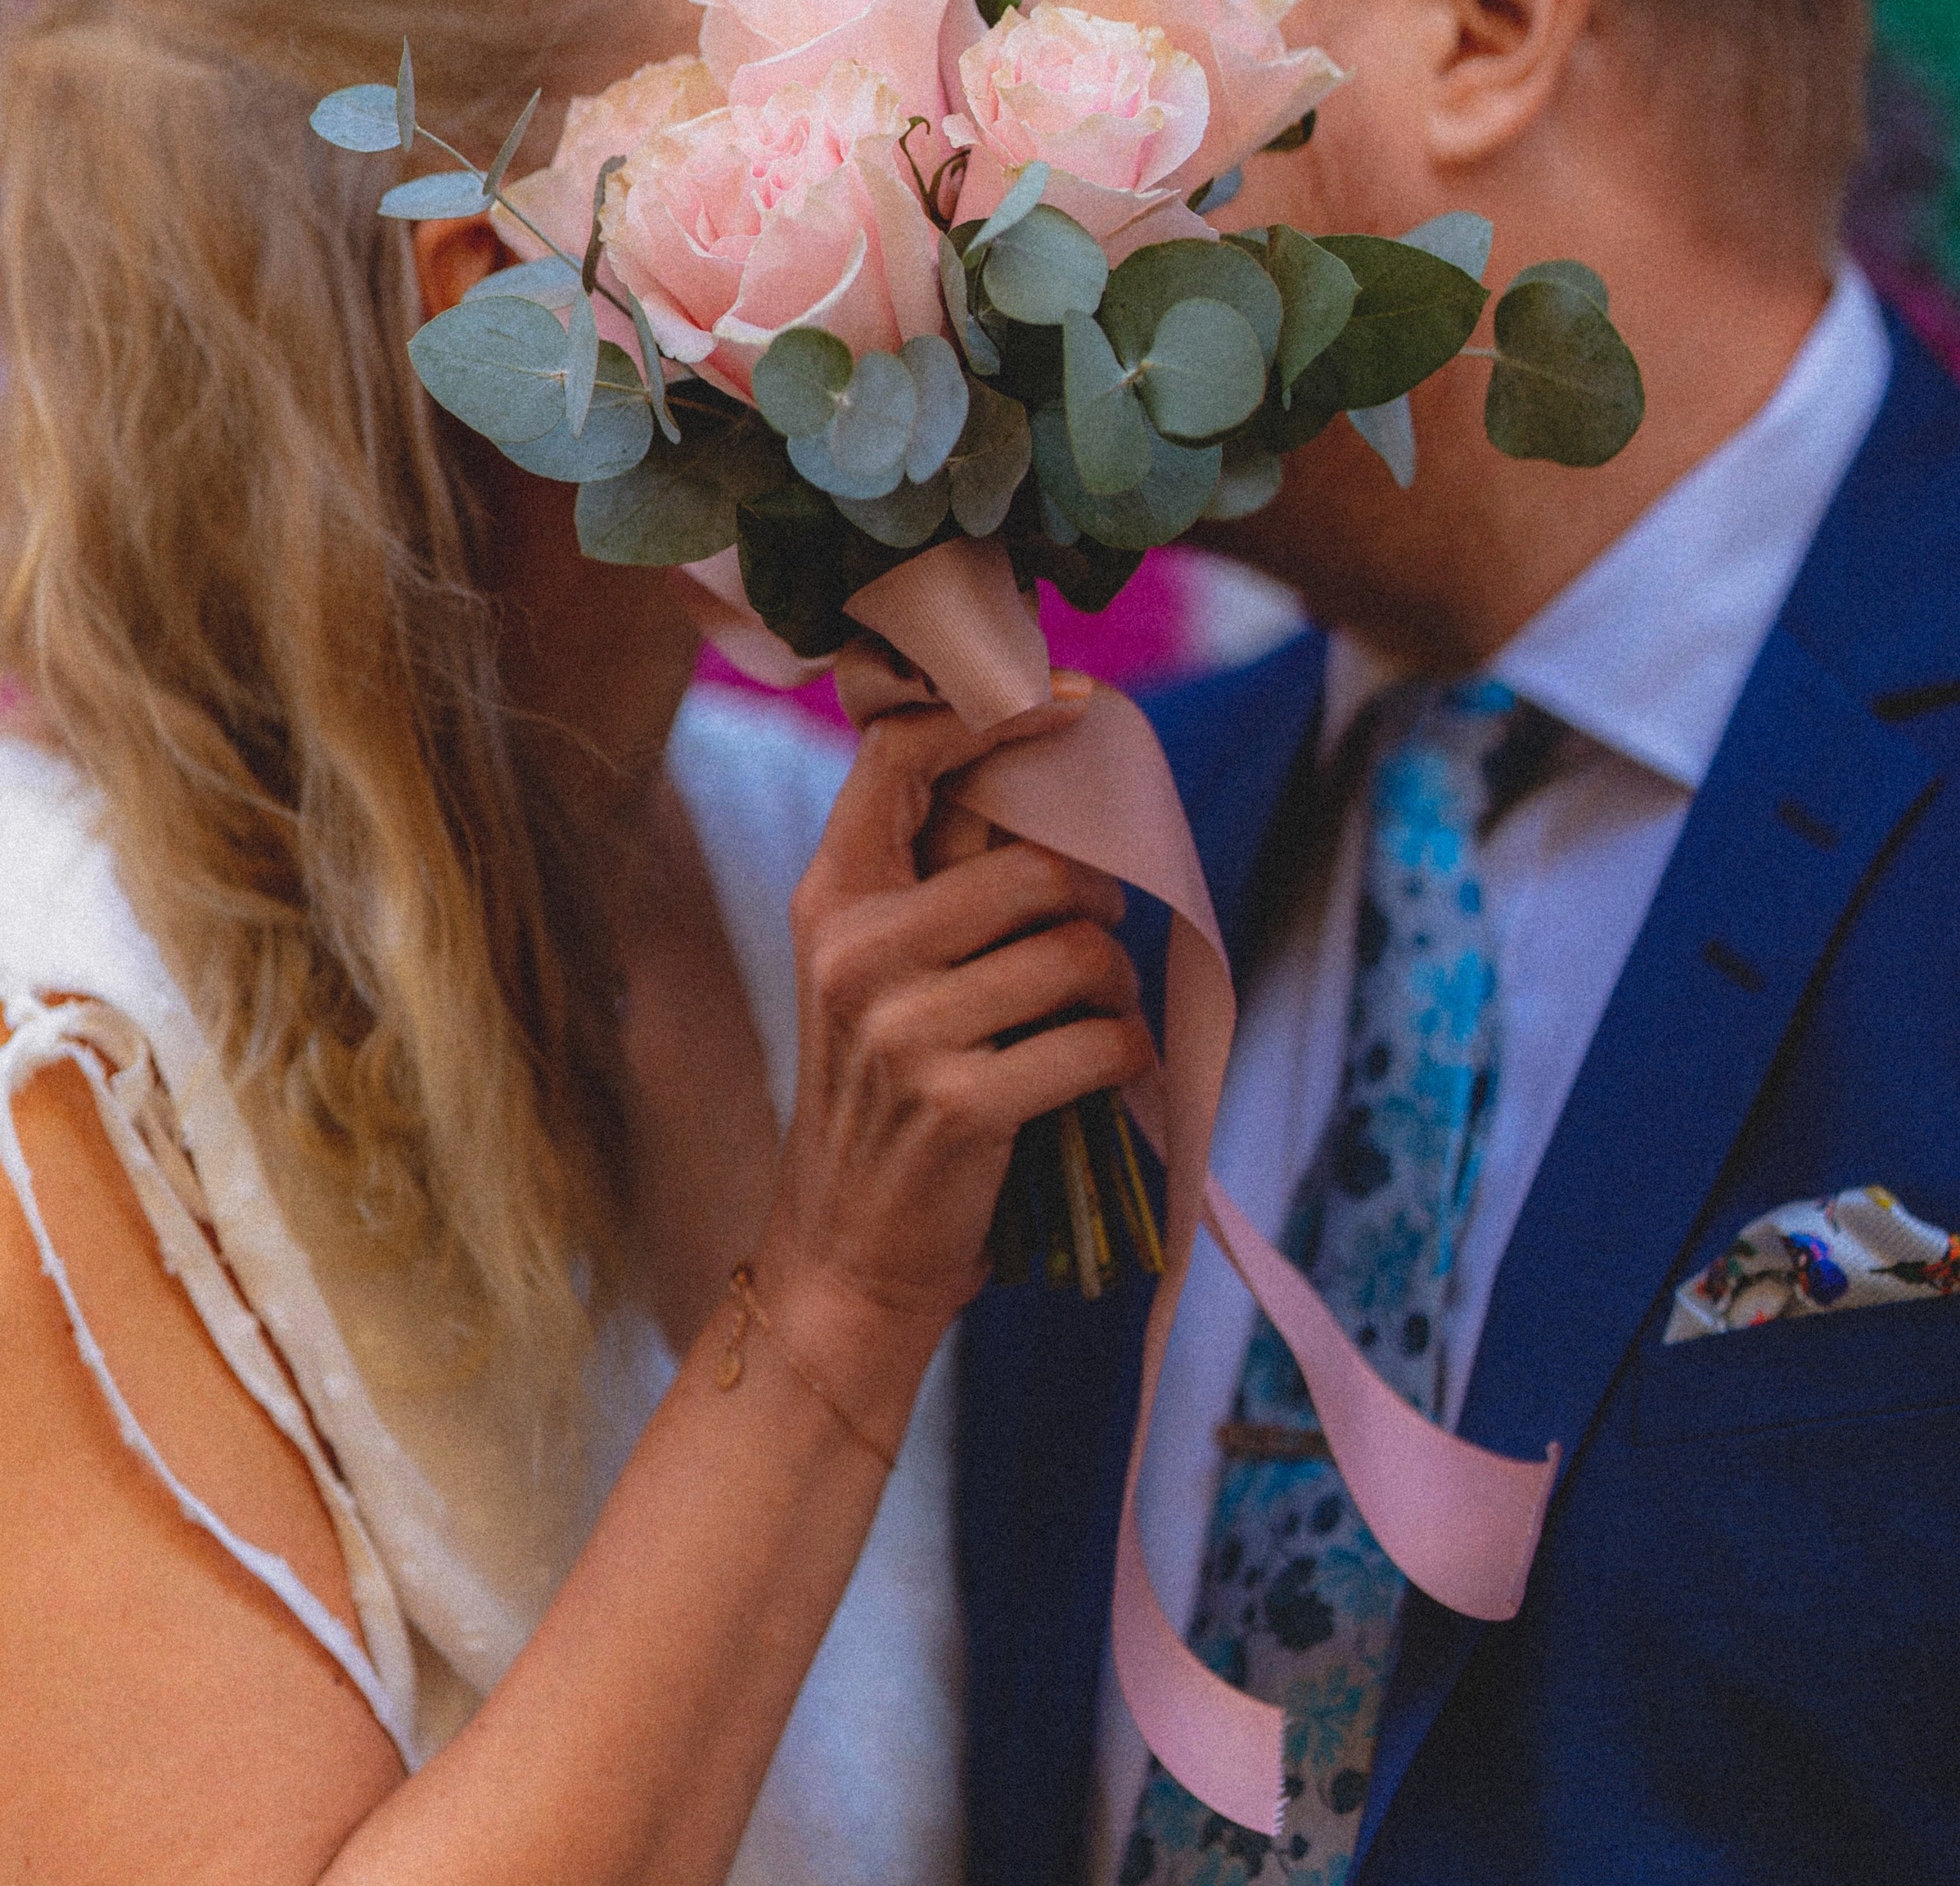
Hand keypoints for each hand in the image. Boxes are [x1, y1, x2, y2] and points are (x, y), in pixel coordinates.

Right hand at [757, 675, 1153, 1402]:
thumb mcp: (878, 973)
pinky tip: (1105, 1073)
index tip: (1072, 704)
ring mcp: (902, 1029)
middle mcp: (855, 951)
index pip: (902, 755)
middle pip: (1037, 863)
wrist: (848, 1255)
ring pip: (1082, 950)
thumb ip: (940, 878)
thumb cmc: (890, 1096)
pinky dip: (1127, 1055)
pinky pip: (1101, 1040)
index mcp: (833, 898)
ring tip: (1094, 1017)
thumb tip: (1052, 778)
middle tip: (1094, 936)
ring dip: (1117, 986)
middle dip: (1097, 900)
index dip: (994, 714)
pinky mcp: (960, 1104)